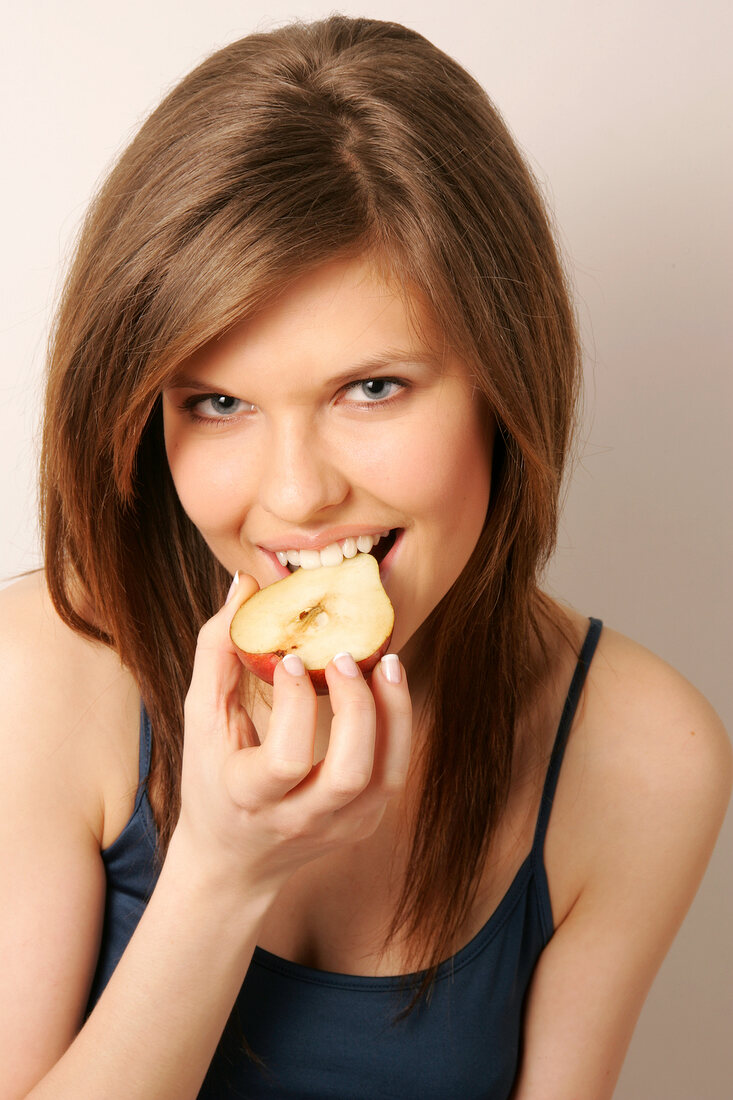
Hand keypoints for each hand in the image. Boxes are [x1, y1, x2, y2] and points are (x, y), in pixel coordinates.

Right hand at [174, 573, 412, 901]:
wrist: (233, 862)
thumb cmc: (211, 780)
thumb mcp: (201, 720)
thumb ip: (218, 652)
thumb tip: (245, 586)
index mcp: (249, 797)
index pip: (285, 760)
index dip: (295, 705)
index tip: (292, 659)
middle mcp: (299, 820)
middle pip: (349, 773)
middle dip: (357, 707)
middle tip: (345, 657)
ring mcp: (338, 828)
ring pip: (385, 777)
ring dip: (393, 713)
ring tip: (385, 663)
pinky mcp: (364, 824)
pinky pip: (395, 774)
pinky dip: (398, 726)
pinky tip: (388, 687)